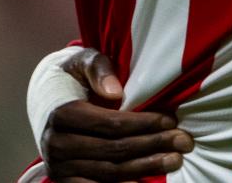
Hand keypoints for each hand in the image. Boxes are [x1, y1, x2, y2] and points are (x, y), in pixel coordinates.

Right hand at [44, 48, 192, 181]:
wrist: (48, 102)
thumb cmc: (74, 78)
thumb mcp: (83, 61)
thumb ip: (98, 69)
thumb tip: (115, 93)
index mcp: (61, 114)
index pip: (111, 125)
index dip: (144, 124)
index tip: (171, 121)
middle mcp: (56, 145)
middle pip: (114, 150)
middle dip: (153, 146)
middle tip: (183, 142)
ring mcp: (59, 167)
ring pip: (110, 173)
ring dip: (145, 169)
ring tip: (174, 161)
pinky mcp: (64, 181)